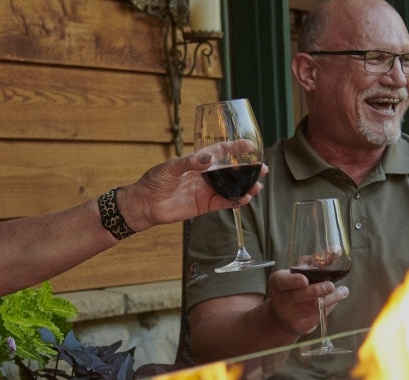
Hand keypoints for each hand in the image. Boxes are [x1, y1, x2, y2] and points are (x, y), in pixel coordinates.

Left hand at [118, 149, 267, 230]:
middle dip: (248, 170)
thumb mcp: (170, 167)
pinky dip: (235, 201)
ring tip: (258, 185)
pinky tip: (246, 198)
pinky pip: (223, 202)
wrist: (145, 204)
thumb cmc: (154, 181)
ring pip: (231, 187)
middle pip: (231, 171)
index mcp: (198, 161)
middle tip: (263, 168)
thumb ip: (190, 163)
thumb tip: (209, 159)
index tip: (250, 146)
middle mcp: (205, 175)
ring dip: (245, 186)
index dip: (236, 148)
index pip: (221, 151)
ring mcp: (206, 190)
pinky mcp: (204, 205)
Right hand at [266, 269, 348, 335]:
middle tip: (331, 286)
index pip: (282, 282)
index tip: (305, 280)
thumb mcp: (300, 271)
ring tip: (343, 291)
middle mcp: (281, 300)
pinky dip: (329, 307)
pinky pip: (318, 317)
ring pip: (313, 307)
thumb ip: (317, 261)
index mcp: (277, 283)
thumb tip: (337, 251)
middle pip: (300, 296)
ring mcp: (289, 316)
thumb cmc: (292, 287)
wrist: (281, 315)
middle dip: (318, 290)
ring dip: (331, 299)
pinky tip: (334, 300)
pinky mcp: (300, 327)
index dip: (293, 281)